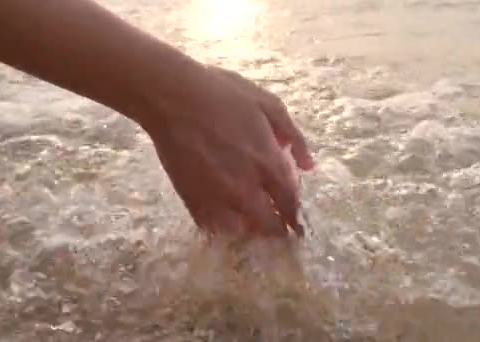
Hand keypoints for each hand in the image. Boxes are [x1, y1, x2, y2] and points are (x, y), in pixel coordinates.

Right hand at [141, 59, 313, 237]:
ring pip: (241, 228)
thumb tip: (308, 165)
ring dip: (251, 229)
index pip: (289, 201)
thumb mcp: (268, 104)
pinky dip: (222, 225)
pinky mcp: (191, 198)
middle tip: (278, 229)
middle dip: (276, 229)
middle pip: (267, 223)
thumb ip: (294, 136)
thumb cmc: (222, 94)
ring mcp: (217, 196)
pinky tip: (225, 219)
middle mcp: (245, 187)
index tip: (296, 221)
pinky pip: (212, 224)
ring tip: (253, 226)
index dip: (295, 215)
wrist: (171, 97)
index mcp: (267, 163)